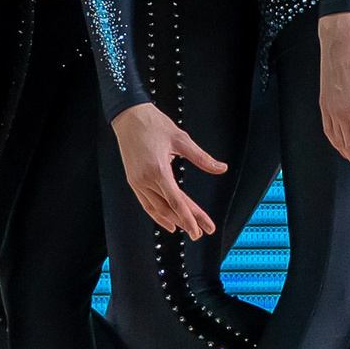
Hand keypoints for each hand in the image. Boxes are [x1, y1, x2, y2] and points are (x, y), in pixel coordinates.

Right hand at [110, 102, 225, 238]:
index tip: (199, 228)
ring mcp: (137, 181)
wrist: (129, 116)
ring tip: (189, 229)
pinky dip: (158, 215)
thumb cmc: (152, 124)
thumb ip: (201, 157)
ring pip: (156, 209)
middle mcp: (145, 179)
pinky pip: (146, 203)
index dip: (189, 217)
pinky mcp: (133, 180)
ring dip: (173, 220)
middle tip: (202, 231)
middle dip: (187, 221)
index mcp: (157, 169)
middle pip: (169, 207)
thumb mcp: (181, 139)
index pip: (176, 201)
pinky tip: (168, 222)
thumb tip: (220, 168)